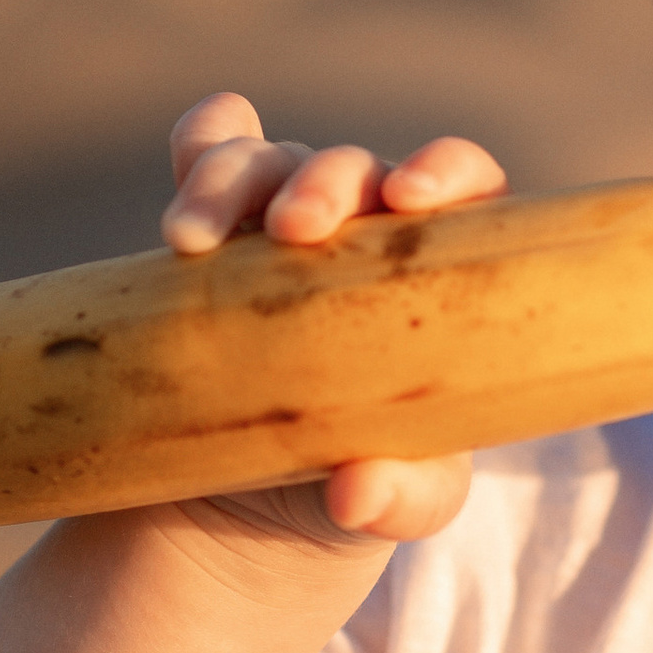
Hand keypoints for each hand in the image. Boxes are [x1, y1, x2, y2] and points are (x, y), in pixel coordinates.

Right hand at [156, 89, 506, 553]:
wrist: (262, 509)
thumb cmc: (372, 484)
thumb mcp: (407, 507)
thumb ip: (401, 499)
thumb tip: (358, 492)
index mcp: (438, 270)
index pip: (466, 184)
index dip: (445, 171)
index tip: (409, 199)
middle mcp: (363, 229)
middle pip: (352, 167)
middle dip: (323, 182)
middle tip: (295, 230)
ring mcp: (277, 227)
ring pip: (264, 162)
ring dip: (228, 179)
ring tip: (189, 240)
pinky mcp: (209, 240)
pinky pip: (203, 162)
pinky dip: (199, 142)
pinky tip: (186, 152)